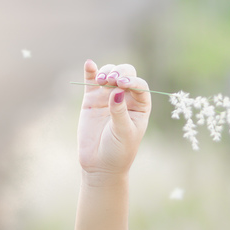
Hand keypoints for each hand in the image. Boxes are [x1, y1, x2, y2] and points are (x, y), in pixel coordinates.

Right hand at [77, 59, 151, 178]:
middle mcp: (126, 98)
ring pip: (109, 74)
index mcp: (140, 106)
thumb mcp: (124, 133)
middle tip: (111, 81)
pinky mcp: (92, 99)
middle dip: (119, 73)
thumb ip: (120, 112)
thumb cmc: (119, 151)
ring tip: (102, 81)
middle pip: (125, 75)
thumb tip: (117, 91)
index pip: (140, 86)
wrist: (100, 164)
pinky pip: (91, 80)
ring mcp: (108, 96)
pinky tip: (89, 64)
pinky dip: (91, 71)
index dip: (132, 81)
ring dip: (106, 72)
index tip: (122, 85)